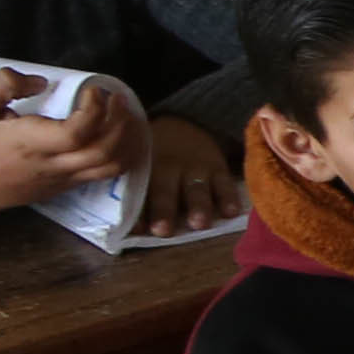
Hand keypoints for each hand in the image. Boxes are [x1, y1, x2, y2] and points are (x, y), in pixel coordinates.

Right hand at [0, 69, 129, 220]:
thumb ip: (1, 84)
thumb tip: (41, 81)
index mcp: (27, 144)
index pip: (75, 133)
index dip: (95, 110)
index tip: (94, 89)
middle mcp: (50, 165)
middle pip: (103, 151)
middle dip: (120, 122)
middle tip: (118, 99)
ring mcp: (61, 180)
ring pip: (110, 167)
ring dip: (128, 140)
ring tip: (127, 115)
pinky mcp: (66, 188)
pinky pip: (105, 175)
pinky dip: (123, 154)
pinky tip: (122, 135)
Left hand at [129, 117, 236, 237]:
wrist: (184, 123)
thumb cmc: (154, 154)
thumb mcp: (137, 161)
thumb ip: (131, 188)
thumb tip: (122, 226)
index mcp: (143, 168)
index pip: (137, 191)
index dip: (137, 211)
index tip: (137, 229)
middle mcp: (168, 167)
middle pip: (165, 191)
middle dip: (164, 210)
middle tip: (163, 230)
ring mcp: (195, 167)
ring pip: (196, 189)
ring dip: (198, 206)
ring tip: (199, 223)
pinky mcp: (218, 167)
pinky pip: (224, 183)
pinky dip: (228, 197)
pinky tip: (231, 212)